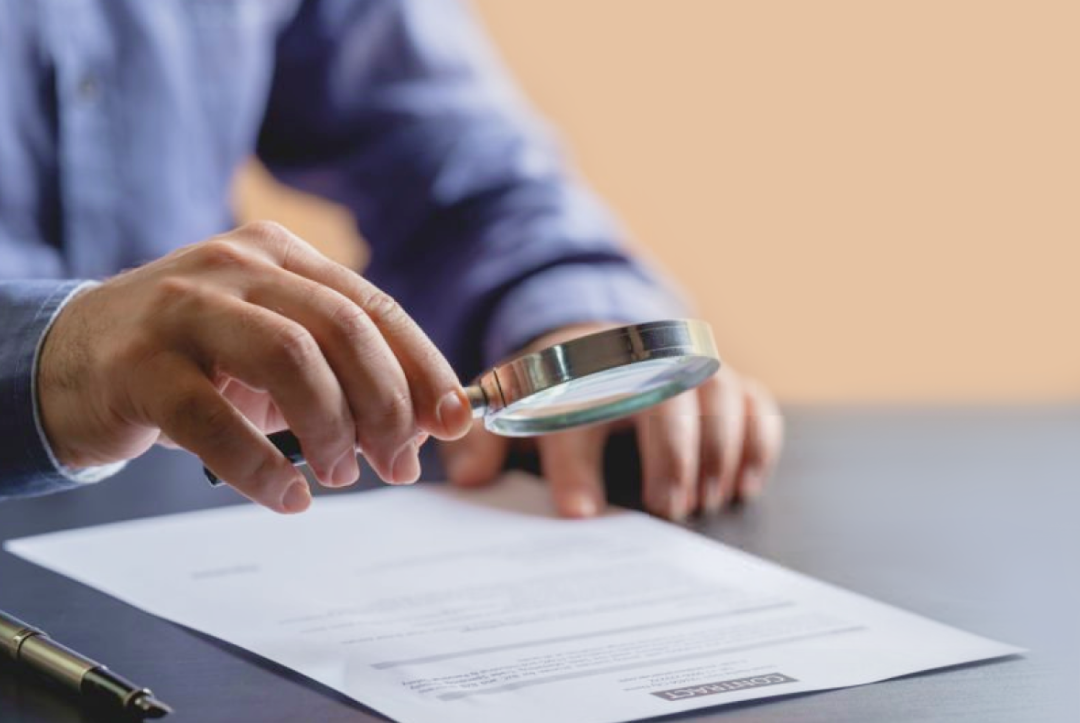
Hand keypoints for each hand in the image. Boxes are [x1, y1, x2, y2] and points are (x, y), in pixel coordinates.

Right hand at [38, 221, 472, 512]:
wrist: (73, 357)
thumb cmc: (193, 357)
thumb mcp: (275, 349)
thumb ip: (344, 373)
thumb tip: (423, 425)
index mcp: (283, 258)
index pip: (376, 307)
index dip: (424, 367)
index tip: (455, 421)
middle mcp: (239, 268)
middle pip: (342, 329)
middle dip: (386, 406)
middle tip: (397, 465)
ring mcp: (185, 309)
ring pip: (289, 359)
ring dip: (331, 429)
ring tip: (338, 476)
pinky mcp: (140, 364)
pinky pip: (214, 419)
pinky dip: (262, 468)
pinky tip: (285, 498)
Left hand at [440, 324, 782, 520]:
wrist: (598, 347)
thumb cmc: (553, 395)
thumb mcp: (511, 410)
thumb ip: (483, 441)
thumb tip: (470, 480)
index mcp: (580, 369)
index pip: (578, 409)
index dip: (575, 462)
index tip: (578, 512)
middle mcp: (642, 361)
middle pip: (664, 397)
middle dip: (668, 455)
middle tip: (664, 511)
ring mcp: (690, 369)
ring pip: (719, 396)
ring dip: (717, 450)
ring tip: (703, 502)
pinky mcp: (729, 383)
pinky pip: (757, 405)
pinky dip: (757, 442)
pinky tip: (742, 484)